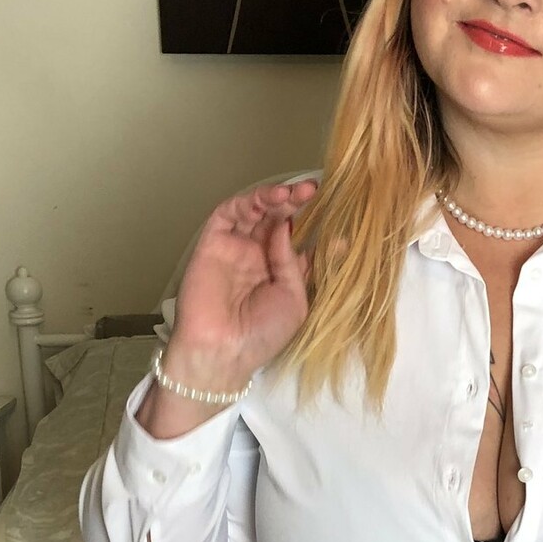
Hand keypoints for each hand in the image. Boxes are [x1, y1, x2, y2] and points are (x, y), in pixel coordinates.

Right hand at [170, 175, 318, 380]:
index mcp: (276, 271)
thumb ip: (294, 262)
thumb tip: (295, 227)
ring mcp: (233, 248)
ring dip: (274, 196)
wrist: (224, 351)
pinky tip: (271, 200)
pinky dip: (249, 201)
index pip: (294, 237)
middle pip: (275, 218)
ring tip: (294, 192)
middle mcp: (255, 256)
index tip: (330, 205)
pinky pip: (228, 213)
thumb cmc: (262, 334)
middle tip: (312, 190)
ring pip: (253, 210)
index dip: (310, 220)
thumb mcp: (294, 299)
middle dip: (294, 201)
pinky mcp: (212, 243)